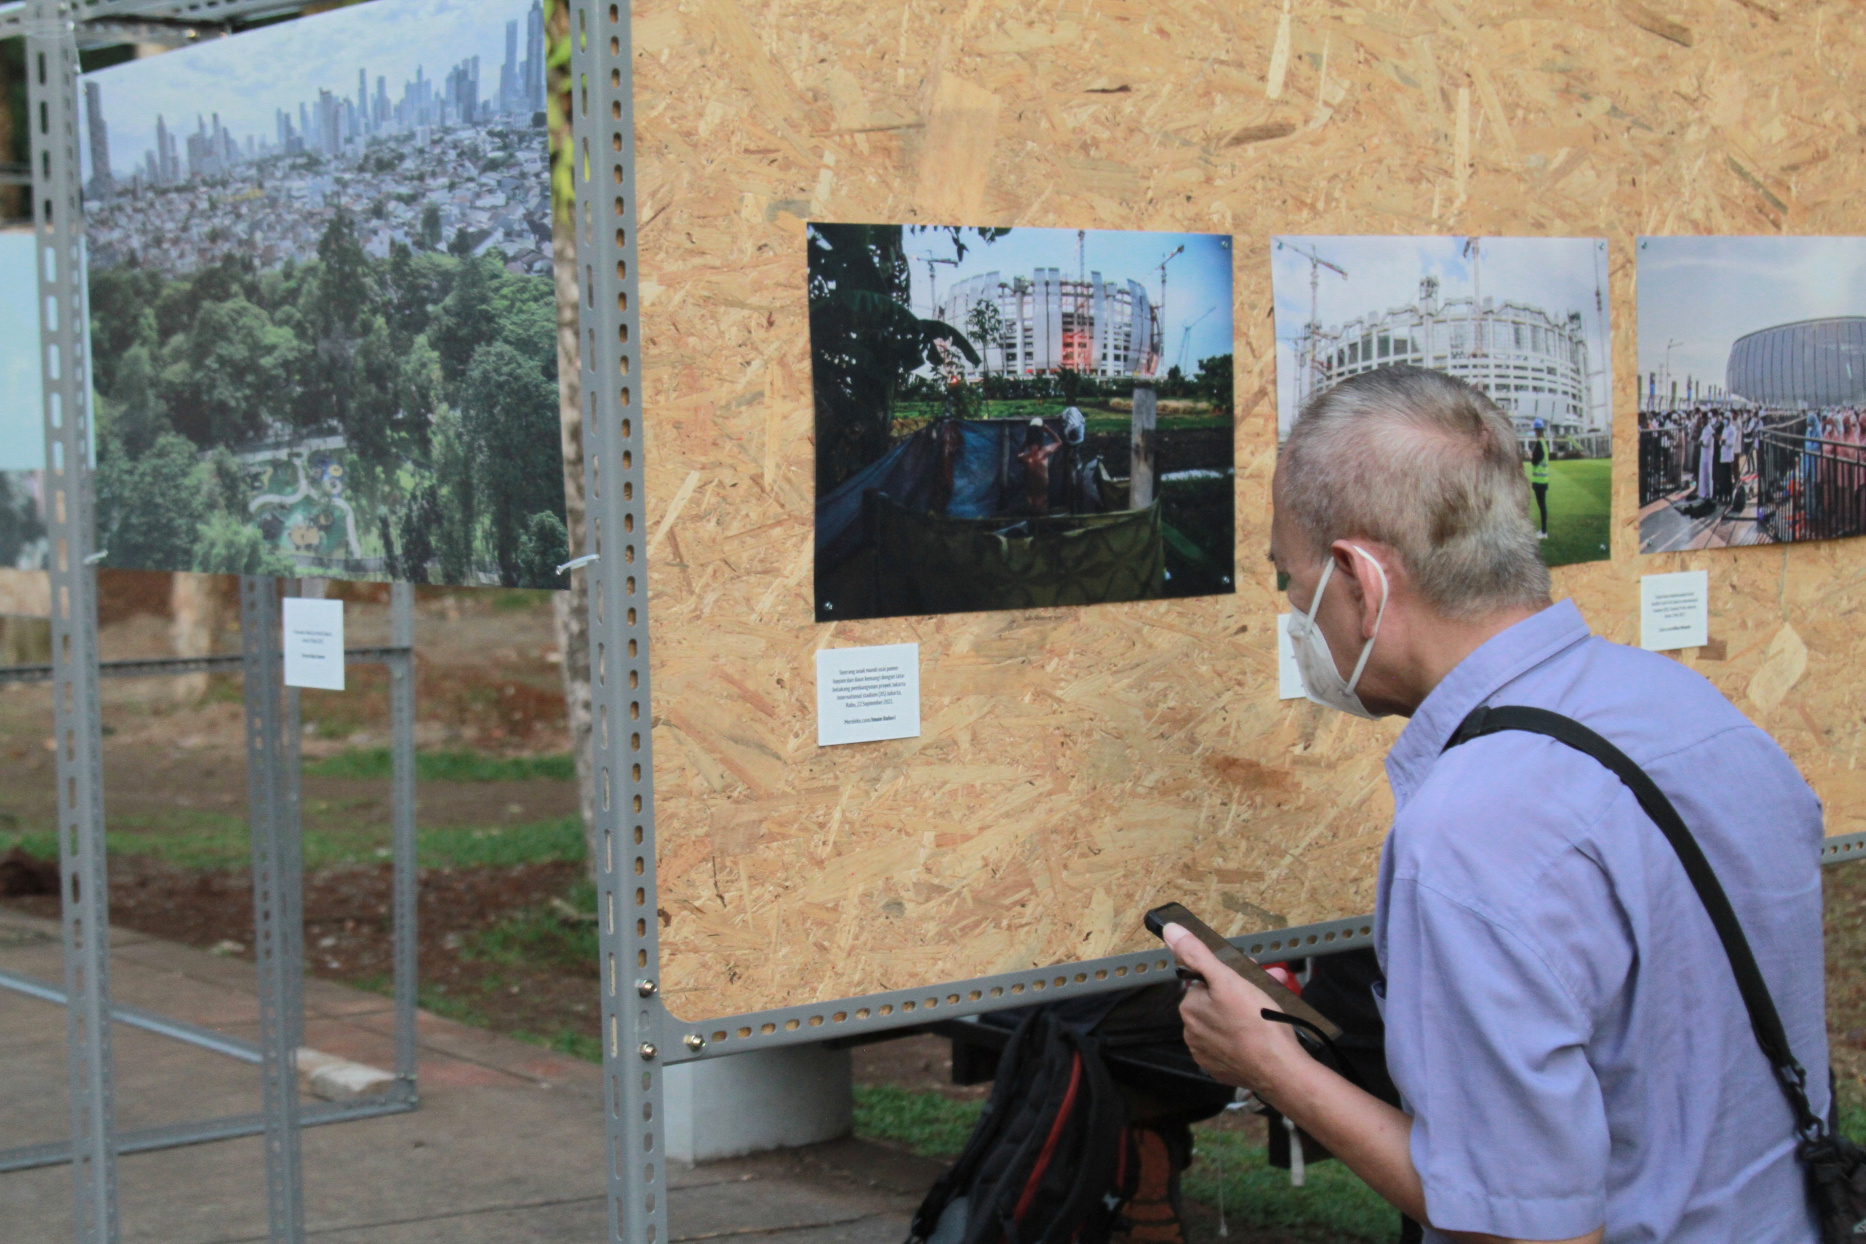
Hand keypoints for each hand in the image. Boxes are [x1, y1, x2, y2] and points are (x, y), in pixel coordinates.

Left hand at [1164, 923, 1306, 1097]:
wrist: (1281, 1070)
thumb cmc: (1257, 1024)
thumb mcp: (1228, 979)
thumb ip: (1198, 954)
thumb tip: (1171, 932)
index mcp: (1190, 1008)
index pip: (1206, 981)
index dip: (1230, 976)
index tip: (1250, 975)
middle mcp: (1193, 1032)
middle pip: (1218, 1002)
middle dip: (1244, 991)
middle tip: (1271, 987)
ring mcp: (1208, 1053)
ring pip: (1227, 1022)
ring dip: (1248, 1012)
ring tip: (1273, 1011)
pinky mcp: (1225, 1068)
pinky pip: (1234, 1043)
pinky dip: (1248, 1035)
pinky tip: (1264, 1032)